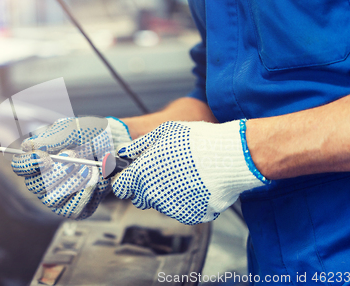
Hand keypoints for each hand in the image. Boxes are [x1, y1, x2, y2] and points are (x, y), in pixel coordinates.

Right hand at [11, 117, 130, 218]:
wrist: (116, 146)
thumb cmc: (92, 135)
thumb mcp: (75, 129)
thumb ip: (53, 137)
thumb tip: (29, 145)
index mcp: (38, 159)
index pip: (20, 167)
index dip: (28, 164)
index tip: (45, 157)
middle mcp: (44, 181)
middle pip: (35, 186)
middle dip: (56, 173)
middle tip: (74, 161)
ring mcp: (58, 196)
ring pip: (53, 199)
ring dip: (72, 183)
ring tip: (89, 168)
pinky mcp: (75, 208)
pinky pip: (72, 209)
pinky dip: (85, 194)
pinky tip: (95, 181)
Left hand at [112, 120, 269, 224]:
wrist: (229, 157)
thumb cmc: (197, 141)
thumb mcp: (163, 132)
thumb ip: (139, 145)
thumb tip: (125, 152)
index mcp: (141, 174)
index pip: (120, 188)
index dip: (127, 181)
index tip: (134, 176)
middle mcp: (152, 195)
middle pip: (140, 198)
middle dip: (147, 187)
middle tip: (166, 172)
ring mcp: (171, 208)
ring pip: (162, 205)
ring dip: (168, 194)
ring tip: (187, 175)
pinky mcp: (190, 216)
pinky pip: (183, 210)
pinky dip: (188, 201)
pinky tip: (198, 185)